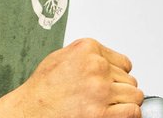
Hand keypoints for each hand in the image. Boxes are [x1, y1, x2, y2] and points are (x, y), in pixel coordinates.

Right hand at [0, 38, 144, 117]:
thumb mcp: (61, 57)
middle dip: (119, 90)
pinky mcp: (102, 113)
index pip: (123, 63)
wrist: (27, 112)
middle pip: (129, 80)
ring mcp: (101, 90)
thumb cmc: (41, 90)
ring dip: (124, 103)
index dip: (116, 77)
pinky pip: (133, 111)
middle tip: (103, 98)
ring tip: (107, 107)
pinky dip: (128, 115)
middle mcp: (97, 67)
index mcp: (88, 50)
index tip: (109, 83)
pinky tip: (114, 115)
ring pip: (134, 95)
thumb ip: (87, 56)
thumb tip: (107, 62)